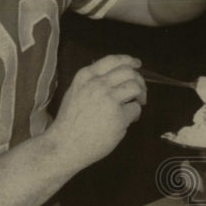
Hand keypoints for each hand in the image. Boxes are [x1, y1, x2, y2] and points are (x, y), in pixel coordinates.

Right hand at [45, 55, 146, 170]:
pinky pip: (136, 109)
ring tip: (138, 103)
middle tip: (140, 91)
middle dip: (139, 80)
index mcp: (86, 77)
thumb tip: (115, 80)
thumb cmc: (69, 124)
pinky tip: (128, 120)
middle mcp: (98, 84)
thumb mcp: (75, 93)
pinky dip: (135, 114)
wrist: (64, 145)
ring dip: (141, 94)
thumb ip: (92, 83)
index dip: (128, 60)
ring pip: (135, 86)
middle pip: (129, 72)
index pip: (112, 60)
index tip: (137, 64)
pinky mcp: (119, 115)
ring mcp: (109, 99)